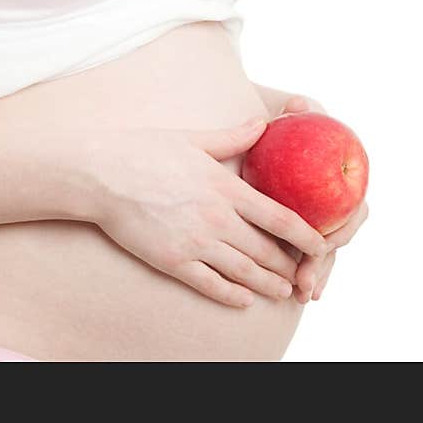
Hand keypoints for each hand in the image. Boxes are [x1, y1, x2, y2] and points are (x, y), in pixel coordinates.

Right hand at [83, 118, 328, 308]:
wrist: (100, 173)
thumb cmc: (143, 149)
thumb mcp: (192, 138)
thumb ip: (232, 137)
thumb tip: (263, 122)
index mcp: (223, 186)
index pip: (279, 217)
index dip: (306, 235)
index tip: (322, 244)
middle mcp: (216, 217)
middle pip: (266, 250)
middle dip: (289, 264)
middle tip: (303, 273)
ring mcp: (195, 242)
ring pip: (244, 272)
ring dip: (268, 284)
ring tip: (283, 290)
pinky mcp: (173, 261)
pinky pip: (211, 284)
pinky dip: (233, 295)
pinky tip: (244, 299)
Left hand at [276, 95, 369, 302]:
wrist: (272, 131)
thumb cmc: (285, 122)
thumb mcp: (292, 115)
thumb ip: (298, 110)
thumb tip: (297, 104)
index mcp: (347, 177)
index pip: (354, 209)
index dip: (341, 230)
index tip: (322, 245)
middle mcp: (341, 200)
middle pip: (339, 238)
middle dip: (324, 263)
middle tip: (305, 281)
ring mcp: (325, 215)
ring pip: (326, 251)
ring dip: (316, 273)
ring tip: (301, 294)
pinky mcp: (306, 226)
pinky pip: (309, 251)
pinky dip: (306, 269)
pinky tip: (297, 292)